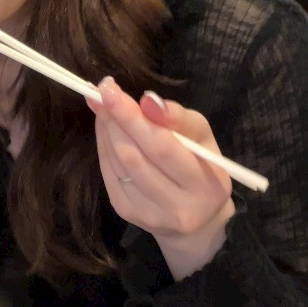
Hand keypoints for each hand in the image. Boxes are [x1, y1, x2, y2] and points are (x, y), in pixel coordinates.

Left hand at [88, 77, 233, 279]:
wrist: (198, 217)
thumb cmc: (202, 165)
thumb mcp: (202, 135)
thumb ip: (178, 118)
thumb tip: (146, 101)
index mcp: (205, 185)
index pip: (162, 147)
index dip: (133, 117)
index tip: (111, 89)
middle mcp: (177, 207)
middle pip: (134, 156)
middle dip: (115, 119)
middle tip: (103, 91)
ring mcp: (149, 214)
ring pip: (118, 164)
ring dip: (106, 130)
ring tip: (104, 107)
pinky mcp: (127, 214)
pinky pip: (109, 174)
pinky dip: (104, 146)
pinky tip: (106, 129)